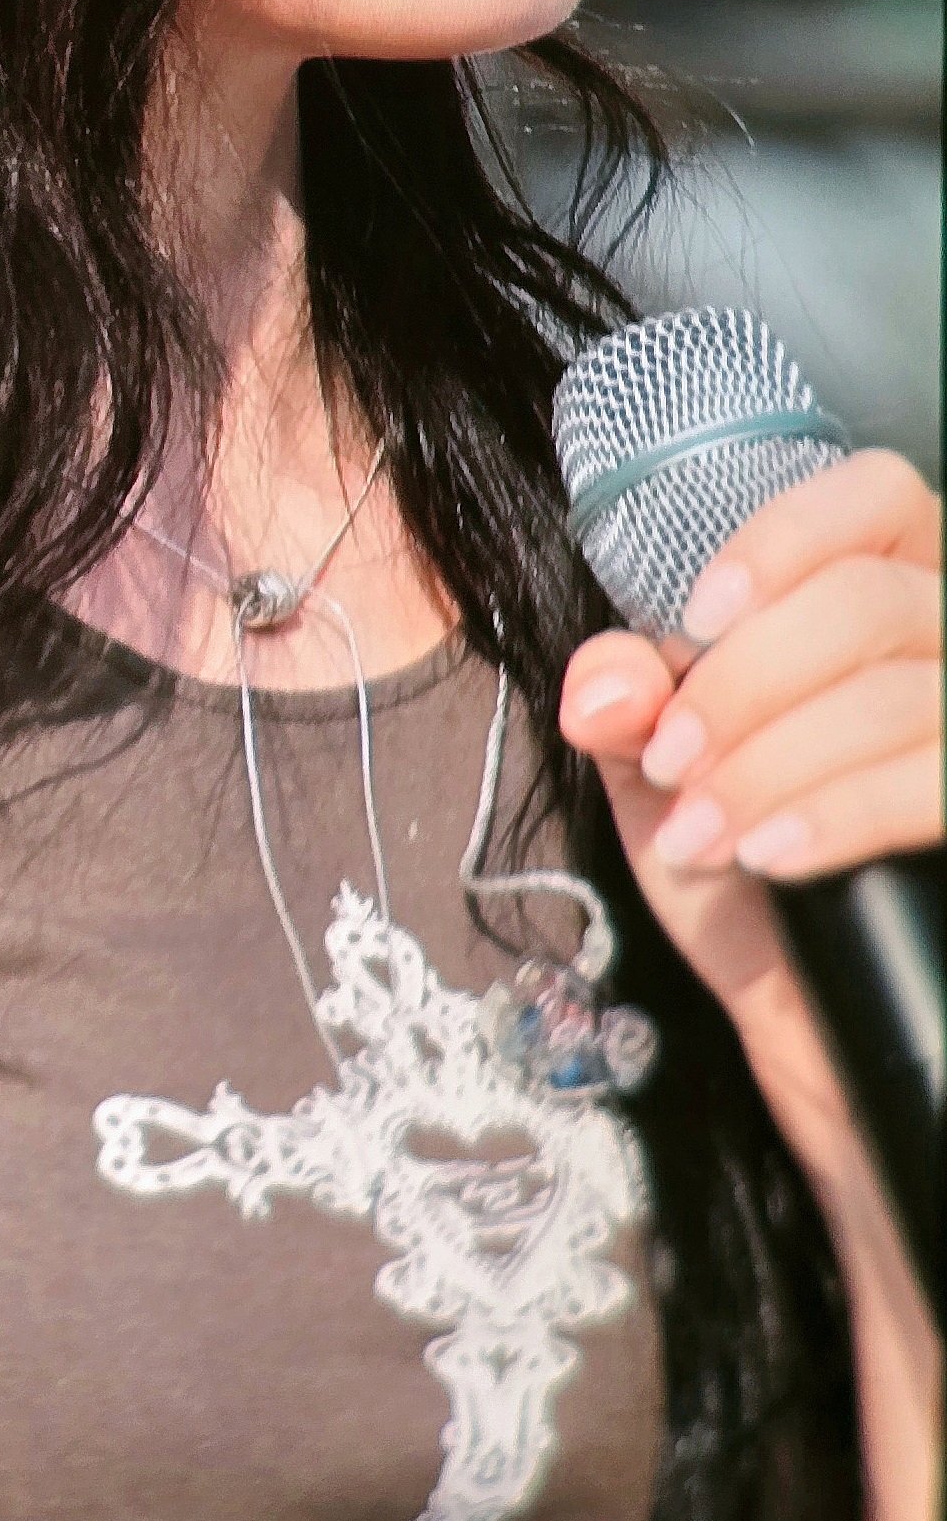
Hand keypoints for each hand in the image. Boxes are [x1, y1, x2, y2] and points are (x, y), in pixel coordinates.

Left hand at [556, 447, 942, 1178]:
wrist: (814, 1026)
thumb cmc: (750, 875)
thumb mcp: (662, 778)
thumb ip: (623, 706)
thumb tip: (606, 679)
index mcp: (889, 592)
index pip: (872, 495)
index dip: (784, 539)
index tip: (695, 616)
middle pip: (869, 600)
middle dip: (745, 683)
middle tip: (674, 762)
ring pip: (899, 692)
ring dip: (773, 760)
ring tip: (704, 829)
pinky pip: (935, 779)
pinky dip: (836, 812)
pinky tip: (768, 852)